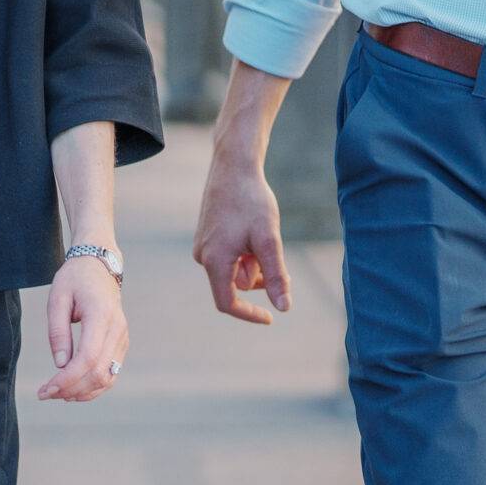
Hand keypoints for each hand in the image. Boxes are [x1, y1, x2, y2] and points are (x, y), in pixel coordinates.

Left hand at [36, 254, 126, 402]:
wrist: (99, 266)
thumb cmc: (74, 279)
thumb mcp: (57, 299)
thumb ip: (58, 332)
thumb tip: (60, 365)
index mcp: (101, 315)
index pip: (88, 358)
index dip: (67, 379)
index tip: (46, 389)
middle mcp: (117, 329)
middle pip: (99, 372)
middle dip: (72, 389)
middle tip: (46, 394)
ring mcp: (123, 337)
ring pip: (108, 377)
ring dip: (83, 392)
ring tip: (58, 394)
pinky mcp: (122, 343)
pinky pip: (111, 372)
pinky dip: (94, 386)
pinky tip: (74, 389)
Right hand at [194, 153, 290, 322]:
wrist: (234, 166)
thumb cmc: (251, 202)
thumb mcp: (269, 240)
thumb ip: (275, 276)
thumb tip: (284, 308)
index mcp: (214, 261)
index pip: (228, 303)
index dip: (249, 314)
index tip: (270, 318)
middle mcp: (202, 256)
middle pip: (234, 285)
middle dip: (258, 279)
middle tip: (280, 262)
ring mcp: (202, 244)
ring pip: (232, 269)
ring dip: (252, 264)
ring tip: (263, 239)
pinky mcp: (206, 235)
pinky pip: (227, 256)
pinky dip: (244, 253)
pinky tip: (253, 231)